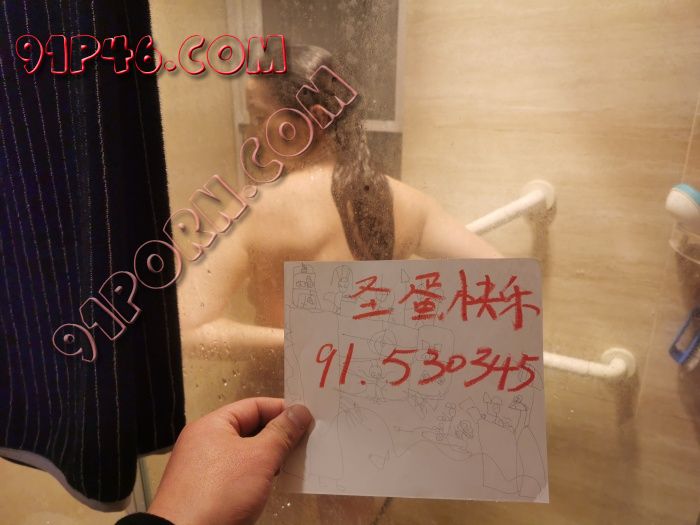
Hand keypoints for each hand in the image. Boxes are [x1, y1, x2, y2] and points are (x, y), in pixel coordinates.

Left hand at [147, 397, 312, 524]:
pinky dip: (257, 477)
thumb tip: (298, 413)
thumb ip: (282, 433)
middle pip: (250, 430)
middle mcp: (205, 444)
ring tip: (291, 465)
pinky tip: (272, 485)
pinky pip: (239, 476)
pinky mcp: (208, 493)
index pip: (254, 406)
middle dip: (278, 437)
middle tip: (303, 442)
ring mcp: (205, 470)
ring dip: (269, 459)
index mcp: (211, 425)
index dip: (281, 410)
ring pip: (245, 455)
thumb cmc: (213, 497)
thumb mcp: (259, 458)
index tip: (304, 418)